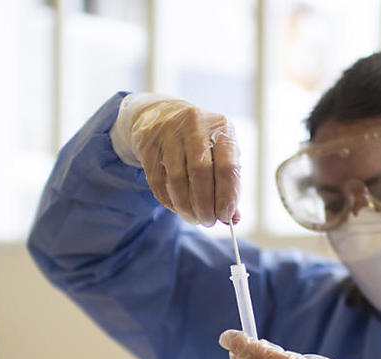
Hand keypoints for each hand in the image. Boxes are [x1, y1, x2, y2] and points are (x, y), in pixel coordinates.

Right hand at [131, 99, 240, 225]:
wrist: (163, 114)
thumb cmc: (200, 141)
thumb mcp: (220, 153)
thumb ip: (229, 184)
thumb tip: (233, 220)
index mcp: (221, 127)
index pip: (228, 167)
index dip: (227, 197)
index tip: (226, 217)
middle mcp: (195, 125)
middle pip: (201, 174)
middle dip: (205, 205)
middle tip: (208, 221)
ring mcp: (168, 132)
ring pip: (177, 180)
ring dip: (186, 207)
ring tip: (193, 218)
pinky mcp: (148, 144)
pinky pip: (157, 181)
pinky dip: (169, 201)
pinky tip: (177, 208)